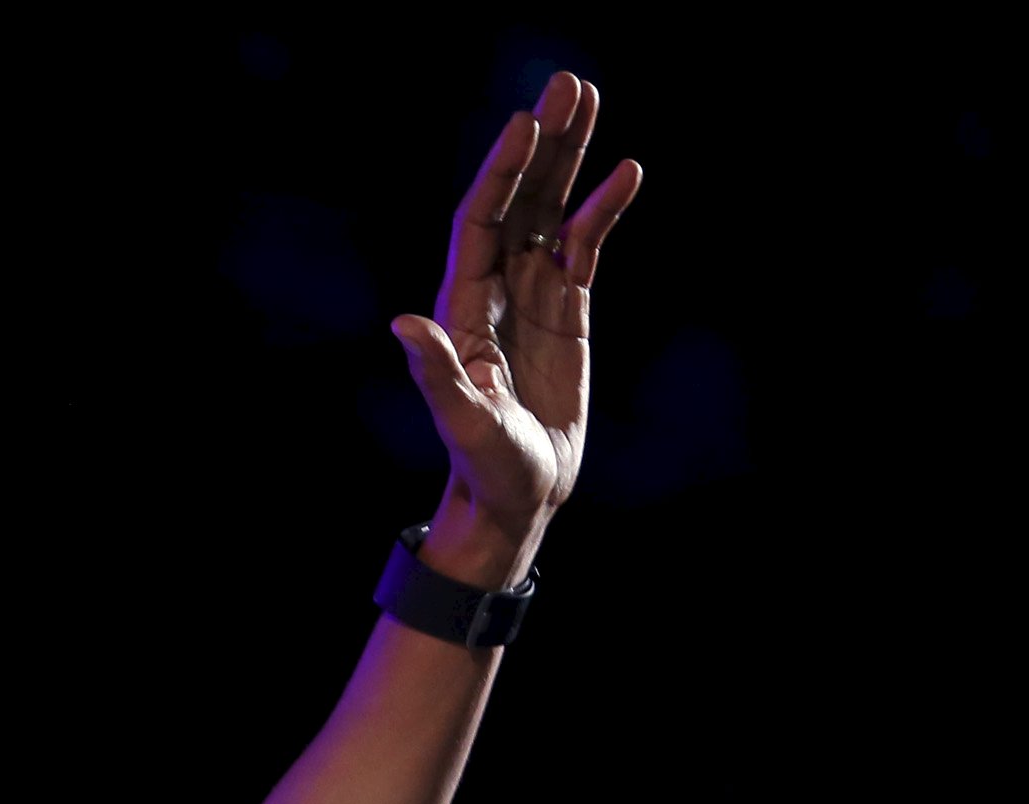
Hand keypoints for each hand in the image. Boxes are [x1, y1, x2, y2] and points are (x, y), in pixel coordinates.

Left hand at [395, 71, 643, 583]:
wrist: (517, 495)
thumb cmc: (483, 465)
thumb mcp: (462, 420)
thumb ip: (438, 373)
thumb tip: (402, 327)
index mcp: (460, 308)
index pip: (481, 221)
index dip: (501, 172)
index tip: (525, 121)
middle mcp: (493, 290)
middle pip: (518, 199)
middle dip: (542, 143)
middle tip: (568, 83)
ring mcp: (531, 296)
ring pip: (551, 210)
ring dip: (570, 158)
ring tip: (592, 97)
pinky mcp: (568, 312)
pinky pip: (585, 247)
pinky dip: (602, 210)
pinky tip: (626, 172)